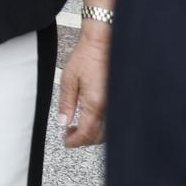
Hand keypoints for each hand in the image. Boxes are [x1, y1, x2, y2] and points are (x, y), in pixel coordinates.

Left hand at [59, 30, 109, 147]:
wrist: (104, 43)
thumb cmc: (87, 57)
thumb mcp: (69, 80)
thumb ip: (66, 103)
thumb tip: (63, 122)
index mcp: (95, 104)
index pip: (86, 134)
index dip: (75, 142)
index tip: (66, 142)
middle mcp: (110, 107)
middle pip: (98, 136)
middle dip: (82, 140)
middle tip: (69, 134)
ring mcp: (118, 104)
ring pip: (108, 131)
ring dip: (93, 134)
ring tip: (77, 127)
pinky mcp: (121, 99)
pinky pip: (114, 121)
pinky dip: (102, 125)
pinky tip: (91, 119)